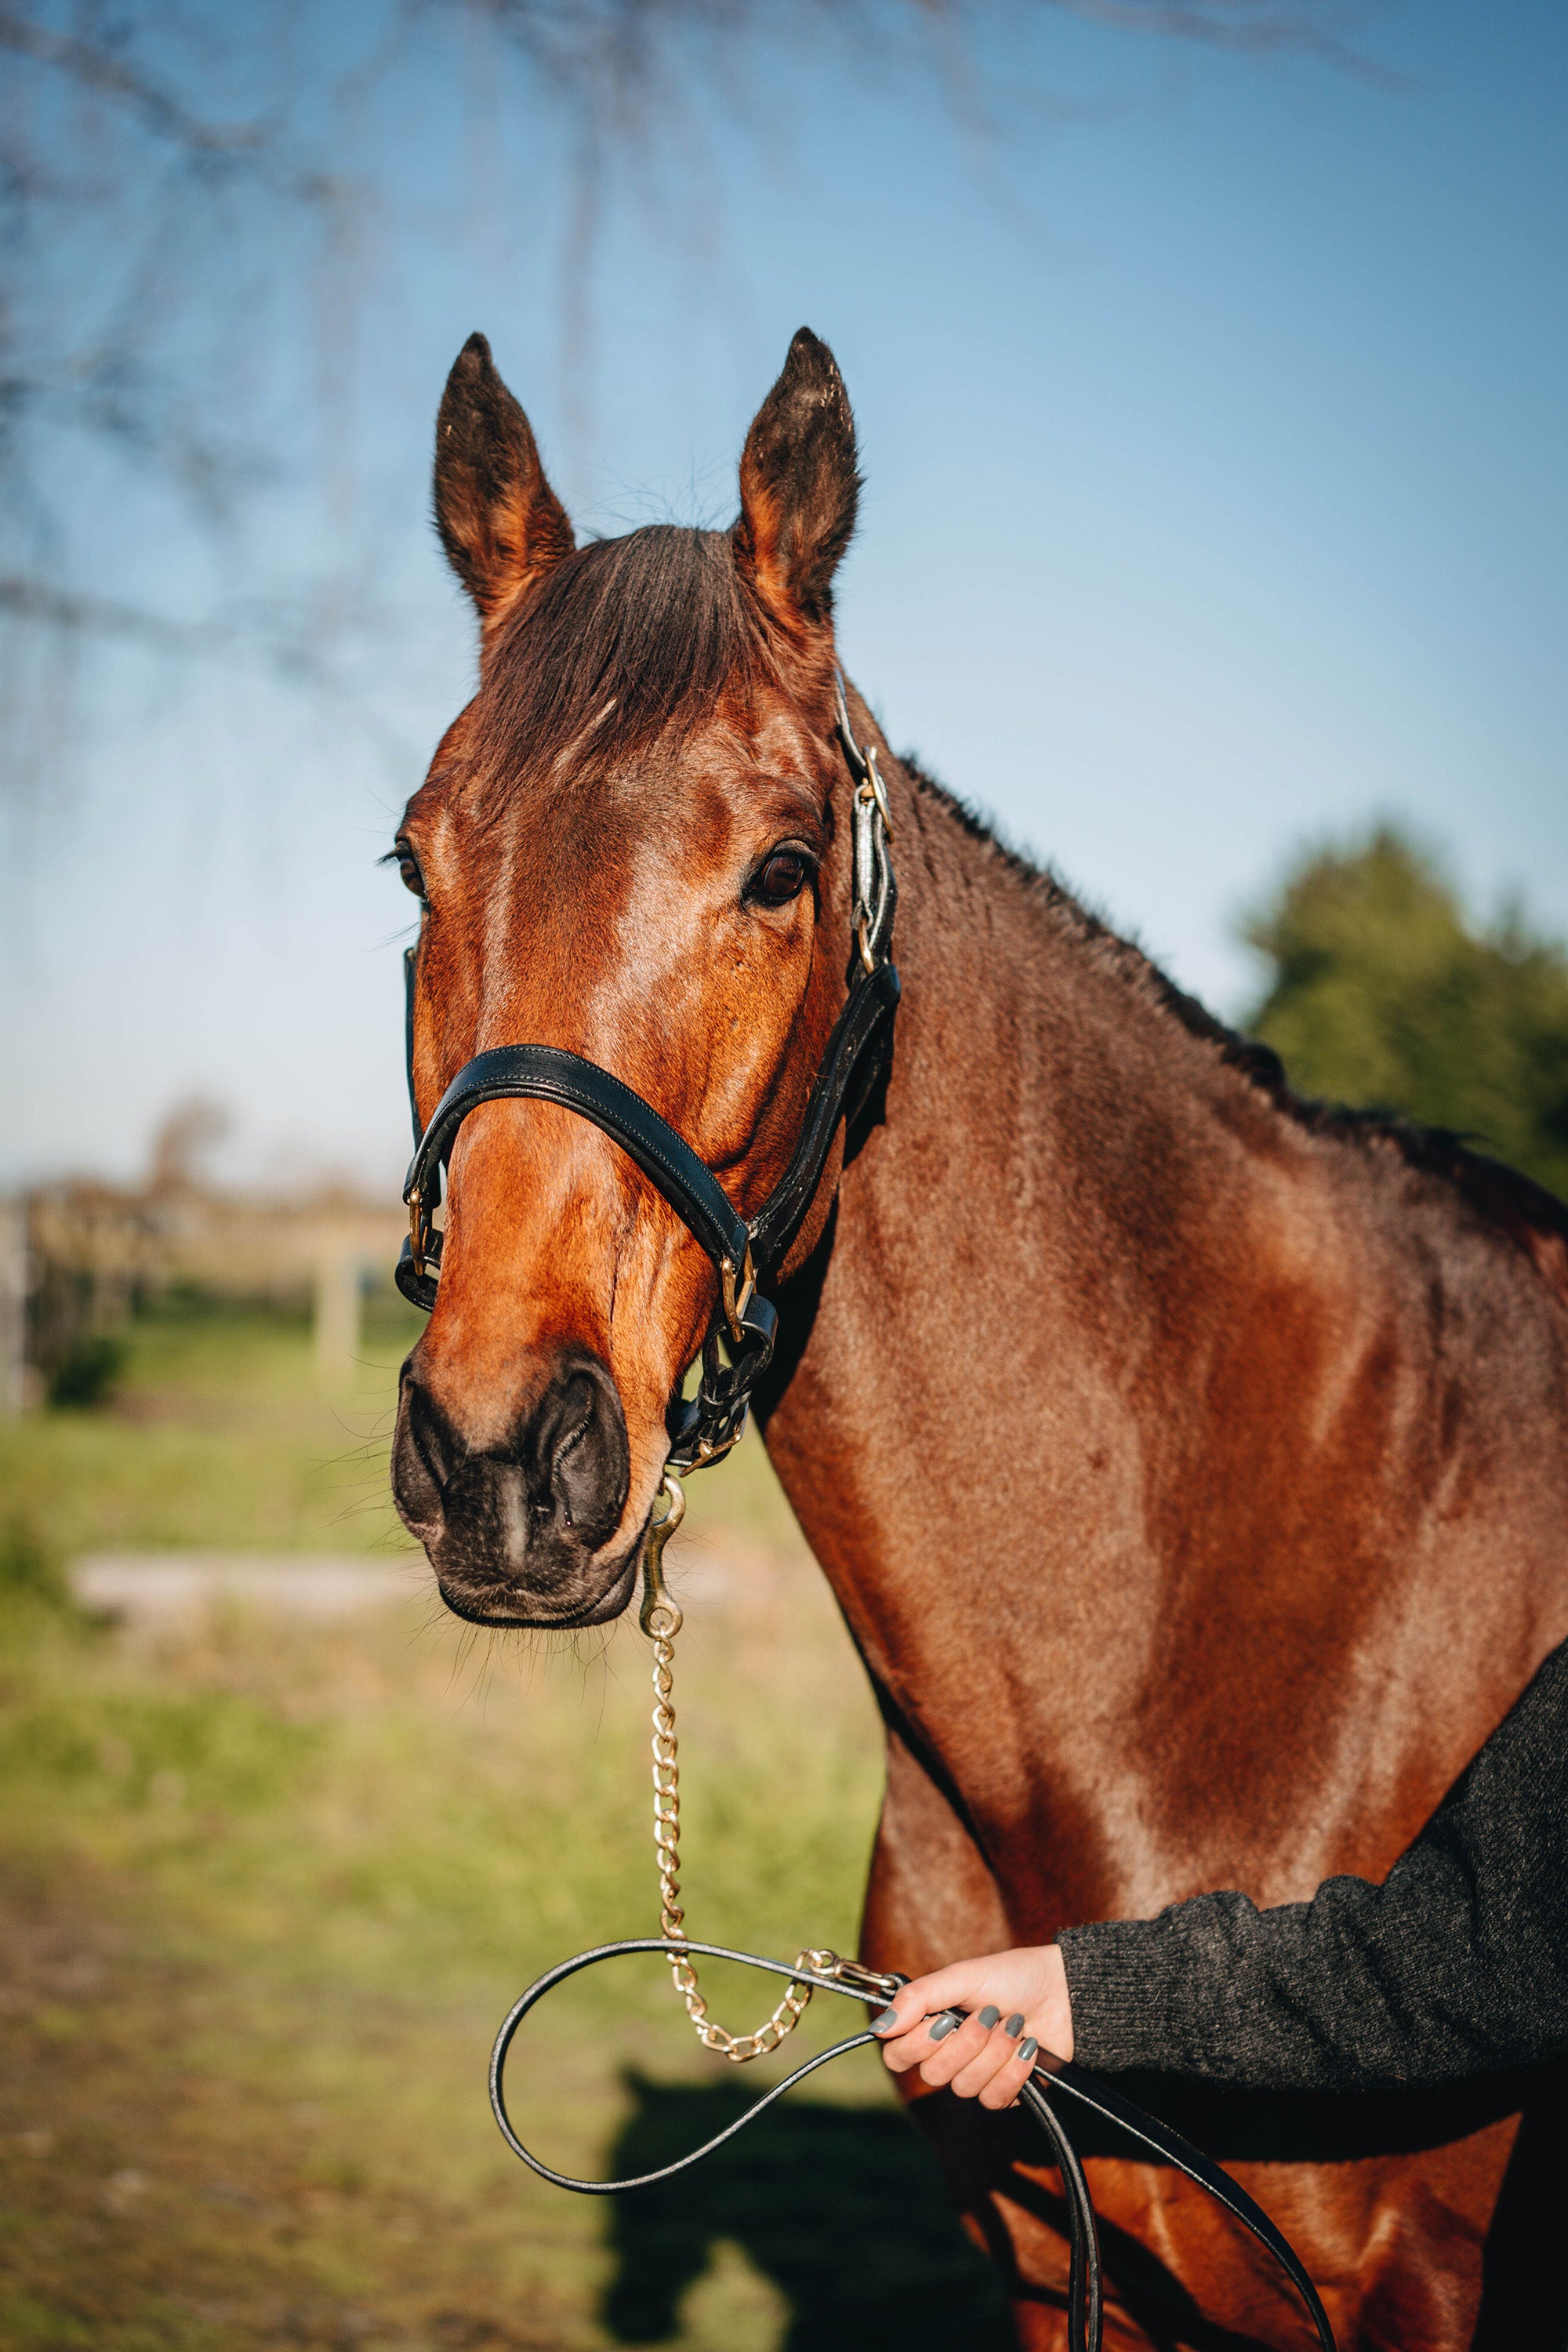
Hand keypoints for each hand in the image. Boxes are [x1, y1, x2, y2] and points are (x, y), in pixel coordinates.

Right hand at [870, 1945, 1071, 2109]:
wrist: (1065, 1992)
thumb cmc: (1013, 1977)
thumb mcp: (962, 1977)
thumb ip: (919, 1999)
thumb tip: (880, 2027)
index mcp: (931, 2023)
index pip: (896, 2054)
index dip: (915, 2044)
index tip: (941, 2019)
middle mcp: (949, 2052)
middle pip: (931, 2074)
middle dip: (964, 2043)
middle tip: (987, 2015)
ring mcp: (977, 2074)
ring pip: (964, 2087)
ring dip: (994, 2053)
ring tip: (1014, 2025)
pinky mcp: (1005, 2092)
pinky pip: (993, 2100)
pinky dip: (1013, 2072)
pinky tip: (1027, 2049)